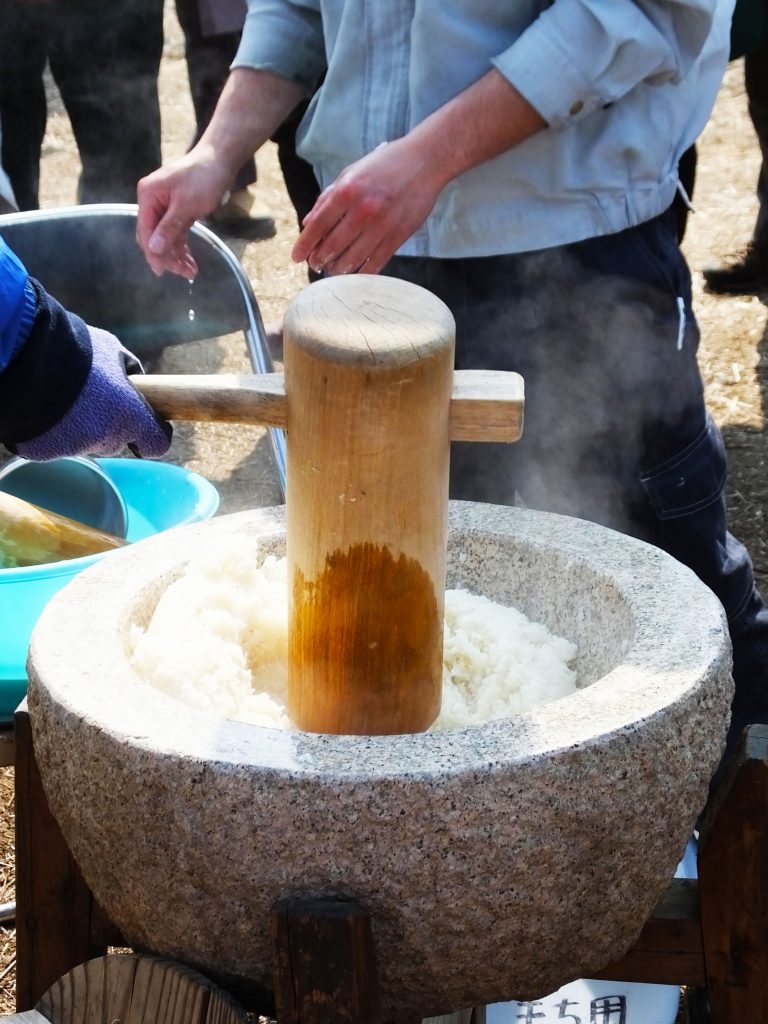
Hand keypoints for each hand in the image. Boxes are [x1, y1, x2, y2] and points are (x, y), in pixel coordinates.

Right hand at [15, 327, 171, 460]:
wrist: (22, 357)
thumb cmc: (73, 349)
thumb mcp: (111, 350)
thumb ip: (129, 370)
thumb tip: (135, 379)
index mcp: (130, 416)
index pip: (157, 444)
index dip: (152, 434)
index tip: (147, 425)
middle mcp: (106, 438)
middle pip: (116, 439)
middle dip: (108, 422)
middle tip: (90, 397)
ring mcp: (75, 448)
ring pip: (85, 441)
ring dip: (79, 425)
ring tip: (61, 396)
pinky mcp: (46, 452)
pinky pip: (56, 443)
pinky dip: (52, 429)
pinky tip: (43, 406)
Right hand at [136, 148, 231, 277]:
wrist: (220, 160)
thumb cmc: (203, 178)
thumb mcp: (186, 205)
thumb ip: (169, 227)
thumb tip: (153, 248)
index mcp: (148, 196)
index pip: (145, 229)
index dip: (153, 252)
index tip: (161, 271)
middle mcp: (152, 201)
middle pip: (154, 236)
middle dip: (167, 256)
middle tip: (183, 273)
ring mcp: (164, 206)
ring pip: (166, 237)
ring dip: (177, 255)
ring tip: (191, 272)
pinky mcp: (178, 210)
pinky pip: (176, 232)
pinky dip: (182, 246)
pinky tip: (190, 261)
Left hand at [291, 138, 444, 275]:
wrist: (425, 161)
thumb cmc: (384, 165)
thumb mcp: (351, 173)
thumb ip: (327, 198)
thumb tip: (307, 224)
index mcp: (347, 190)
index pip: (317, 225)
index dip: (304, 245)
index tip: (296, 257)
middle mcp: (363, 209)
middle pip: (332, 246)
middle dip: (319, 260)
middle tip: (315, 264)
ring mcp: (382, 225)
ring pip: (352, 259)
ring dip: (338, 269)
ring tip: (332, 270)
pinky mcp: (399, 236)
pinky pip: (376, 263)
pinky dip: (362, 271)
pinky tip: (354, 272)